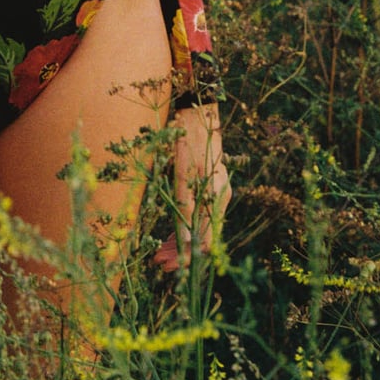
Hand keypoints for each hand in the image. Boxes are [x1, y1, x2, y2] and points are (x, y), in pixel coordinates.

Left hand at [155, 102, 230, 272]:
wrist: (199, 113)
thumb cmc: (187, 138)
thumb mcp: (182, 171)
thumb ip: (185, 204)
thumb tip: (185, 239)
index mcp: (216, 196)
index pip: (204, 239)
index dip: (186, 256)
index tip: (168, 266)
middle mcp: (219, 199)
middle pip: (201, 236)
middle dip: (180, 253)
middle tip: (160, 265)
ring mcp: (216, 194)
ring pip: (199, 227)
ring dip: (181, 243)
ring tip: (160, 256)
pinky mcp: (210, 189)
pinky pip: (199, 215)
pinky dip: (185, 227)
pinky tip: (170, 238)